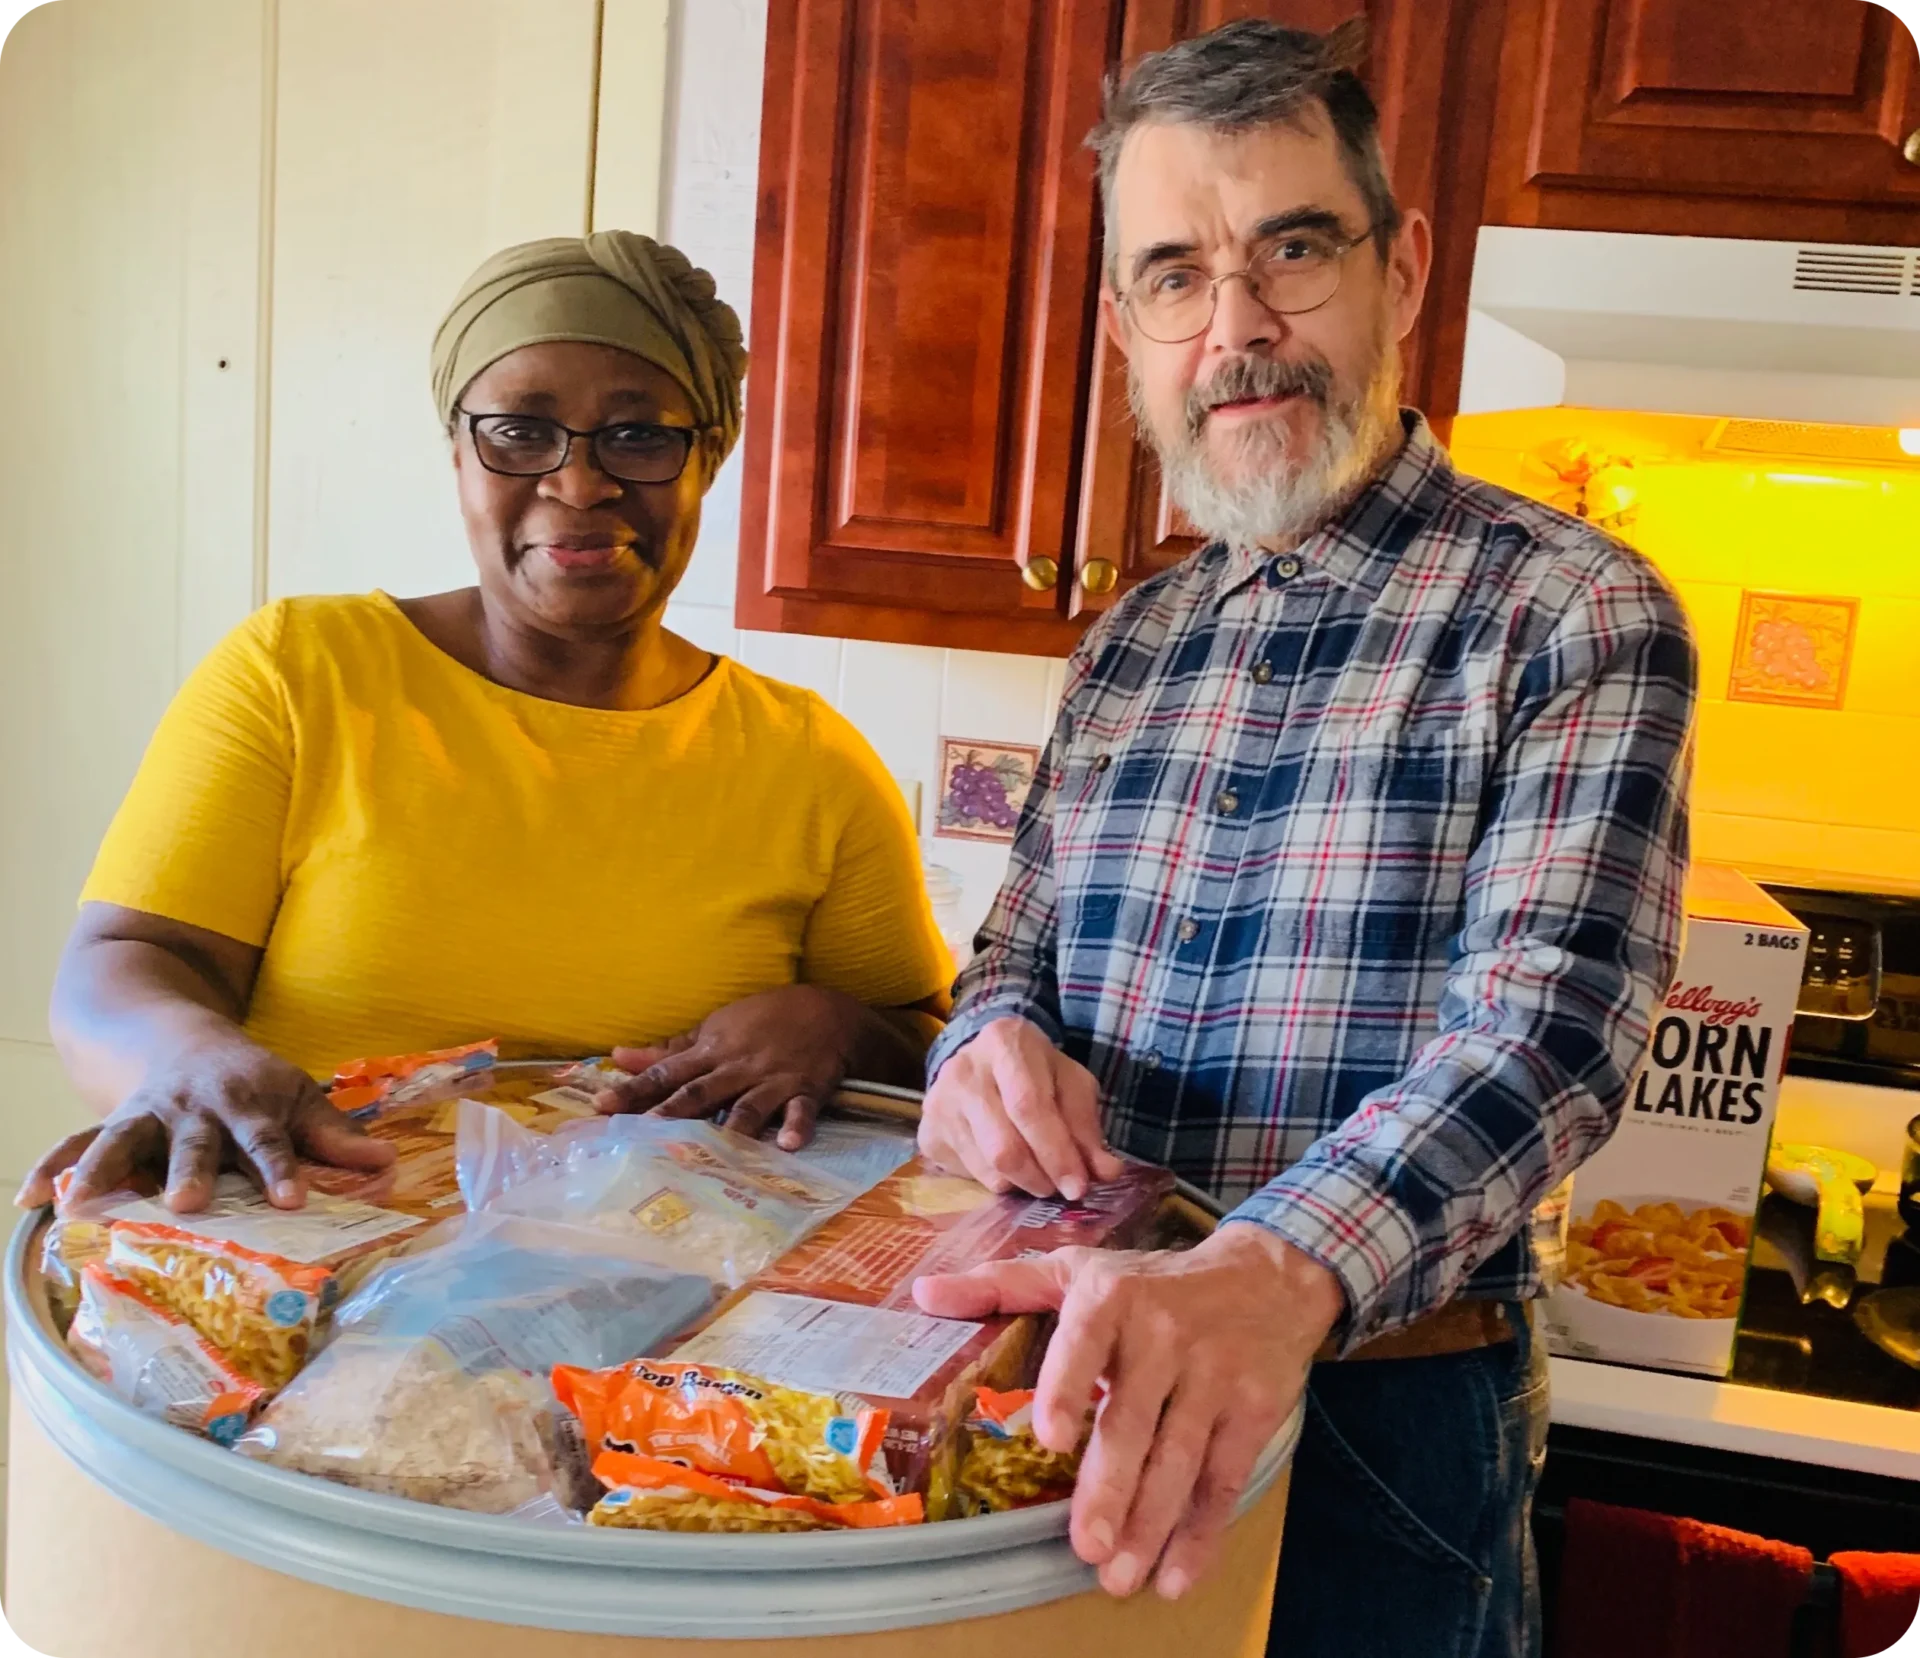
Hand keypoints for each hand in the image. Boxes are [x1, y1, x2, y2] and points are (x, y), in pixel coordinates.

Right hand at [15, 1027, 393, 1213]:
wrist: (186, 1041)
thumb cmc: (252, 1084)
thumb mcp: (298, 1098)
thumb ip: (336, 1136)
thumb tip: (386, 1165)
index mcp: (248, 1106)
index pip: (269, 1142)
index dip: (283, 1170)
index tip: (293, 1200)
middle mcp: (194, 1111)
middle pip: (193, 1144)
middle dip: (190, 1171)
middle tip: (188, 1203)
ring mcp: (148, 1116)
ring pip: (122, 1141)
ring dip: (104, 1171)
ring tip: (80, 1208)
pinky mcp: (112, 1125)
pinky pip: (75, 1145)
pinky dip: (49, 1169)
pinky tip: (30, 1201)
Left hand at [596, 985, 867, 1149]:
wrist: (826, 1012)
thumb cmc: (763, 1021)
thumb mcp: (714, 1029)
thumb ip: (669, 1050)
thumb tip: (618, 1056)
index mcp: (712, 1052)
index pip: (666, 1073)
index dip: (634, 1089)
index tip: (601, 1105)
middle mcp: (738, 1068)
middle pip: (700, 1092)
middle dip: (673, 1111)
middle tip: (646, 1132)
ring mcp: (773, 1080)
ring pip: (749, 1105)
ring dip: (734, 1125)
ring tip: (716, 1148)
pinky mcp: (807, 1090)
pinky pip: (803, 1110)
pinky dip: (797, 1127)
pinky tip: (788, 1145)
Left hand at [913, 1224, 1342, 1598]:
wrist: (1269, 1277)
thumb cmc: (1154, 1282)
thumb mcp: (1082, 1270)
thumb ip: (1004, 1285)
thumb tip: (926, 1292)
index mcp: (1112, 1298)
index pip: (1086, 1343)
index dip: (1069, 1387)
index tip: (1053, 1438)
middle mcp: (1164, 1334)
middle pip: (1134, 1421)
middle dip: (1111, 1488)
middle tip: (1087, 1547)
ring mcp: (1214, 1375)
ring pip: (1180, 1459)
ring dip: (1152, 1524)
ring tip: (1120, 1576)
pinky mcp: (1254, 1410)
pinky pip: (1224, 1479)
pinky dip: (1202, 1532)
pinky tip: (1175, 1573)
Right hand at [919, 1016, 1123, 1199]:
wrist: (980, 1058)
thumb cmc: (1035, 1070)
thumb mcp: (1069, 1083)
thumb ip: (1087, 1125)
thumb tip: (1107, 1172)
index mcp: (1004, 1042)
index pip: (1029, 1106)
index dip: (1057, 1152)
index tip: (1079, 1185)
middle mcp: (962, 1070)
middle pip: (1004, 1146)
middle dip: (1041, 1177)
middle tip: (1061, 1188)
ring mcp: (938, 1103)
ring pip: (988, 1168)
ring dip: (1023, 1184)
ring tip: (1040, 1175)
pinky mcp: (928, 1133)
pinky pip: (970, 1176)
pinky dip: (999, 1182)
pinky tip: (1009, 1166)